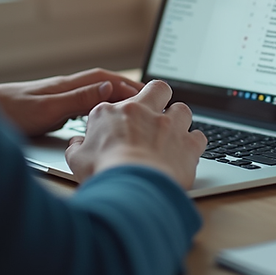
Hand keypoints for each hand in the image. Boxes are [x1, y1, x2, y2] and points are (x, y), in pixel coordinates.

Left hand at [0, 68, 142, 136]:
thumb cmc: (9, 111)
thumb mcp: (48, 109)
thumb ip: (79, 99)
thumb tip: (110, 89)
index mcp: (67, 86)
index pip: (106, 80)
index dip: (129, 86)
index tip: (150, 94)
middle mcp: (64, 89)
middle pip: (103, 86)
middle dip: (126, 92)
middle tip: (149, 103)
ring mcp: (57, 98)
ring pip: (93, 97)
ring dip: (113, 102)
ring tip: (131, 113)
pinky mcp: (49, 110)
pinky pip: (81, 108)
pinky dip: (97, 112)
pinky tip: (99, 122)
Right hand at [65, 80, 207, 188]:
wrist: (133, 185)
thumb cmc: (103, 171)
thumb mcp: (76, 159)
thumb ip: (77, 147)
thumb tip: (77, 144)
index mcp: (112, 112)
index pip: (117, 103)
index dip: (119, 116)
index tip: (118, 129)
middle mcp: (143, 112)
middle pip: (158, 88)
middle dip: (159, 97)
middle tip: (155, 114)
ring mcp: (169, 126)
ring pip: (182, 109)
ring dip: (179, 120)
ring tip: (173, 135)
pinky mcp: (188, 144)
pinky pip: (199, 136)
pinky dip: (194, 144)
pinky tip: (187, 153)